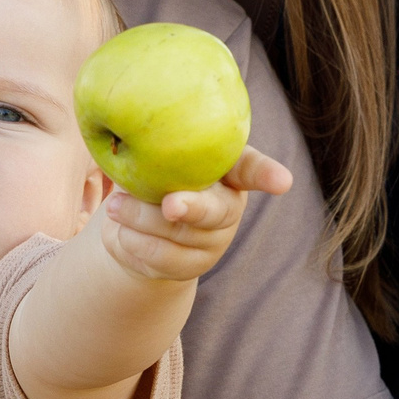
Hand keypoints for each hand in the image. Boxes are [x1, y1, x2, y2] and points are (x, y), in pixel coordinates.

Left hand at [99, 147, 291, 283]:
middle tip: (170, 205)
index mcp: (225, 169)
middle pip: (217, 210)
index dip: (267, 175)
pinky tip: (120, 230)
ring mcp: (213, 240)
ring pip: (180, 233)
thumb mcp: (151, 157)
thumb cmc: (148, 177)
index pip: (252, 169)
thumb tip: (125, 131)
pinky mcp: (192, 267)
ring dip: (141, 219)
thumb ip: (151, 147)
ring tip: (115, 206)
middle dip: (193, 208)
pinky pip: (162, 257)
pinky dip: (135, 241)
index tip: (283, 182)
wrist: (134, 228)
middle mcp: (227, 205)